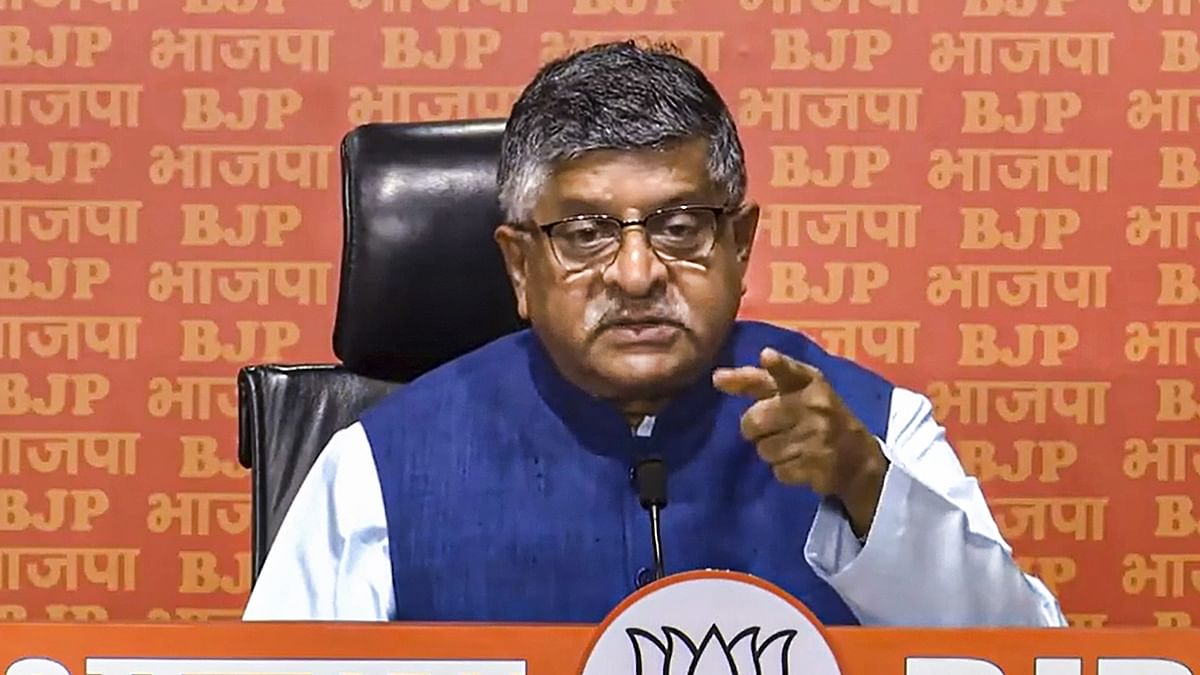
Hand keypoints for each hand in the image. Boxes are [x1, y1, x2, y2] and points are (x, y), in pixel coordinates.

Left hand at [712, 347, 888, 537]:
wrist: (859, 457)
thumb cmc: (817, 414)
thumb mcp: (795, 391)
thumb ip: (756, 382)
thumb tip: (716, 377)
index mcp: (809, 382)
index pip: (790, 371)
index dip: (778, 365)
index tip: (767, 356)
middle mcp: (815, 406)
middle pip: (754, 420)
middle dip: (754, 427)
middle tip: (772, 427)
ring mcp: (817, 437)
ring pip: (763, 449)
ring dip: (771, 450)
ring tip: (793, 444)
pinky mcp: (816, 466)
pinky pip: (777, 470)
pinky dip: (784, 469)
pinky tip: (802, 461)